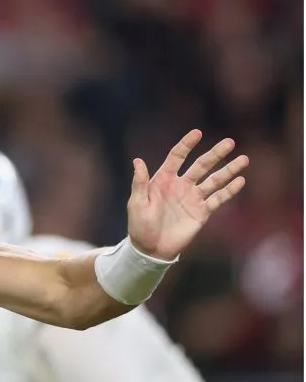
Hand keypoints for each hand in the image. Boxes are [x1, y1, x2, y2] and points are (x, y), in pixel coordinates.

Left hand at [127, 129, 247, 260]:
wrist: (150, 249)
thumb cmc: (139, 226)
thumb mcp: (137, 204)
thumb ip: (139, 183)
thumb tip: (137, 161)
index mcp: (163, 180)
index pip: (177, 157)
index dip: (186, 145)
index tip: (197, 133)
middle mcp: (181, 185)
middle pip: (201, 165)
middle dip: (215, 154)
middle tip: (230, 142)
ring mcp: (193, 198)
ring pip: (214, 180)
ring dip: (229, 170)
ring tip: (243, 160)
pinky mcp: (202, 212)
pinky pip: (218, 199)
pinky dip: (229, 191)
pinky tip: (240, 181)